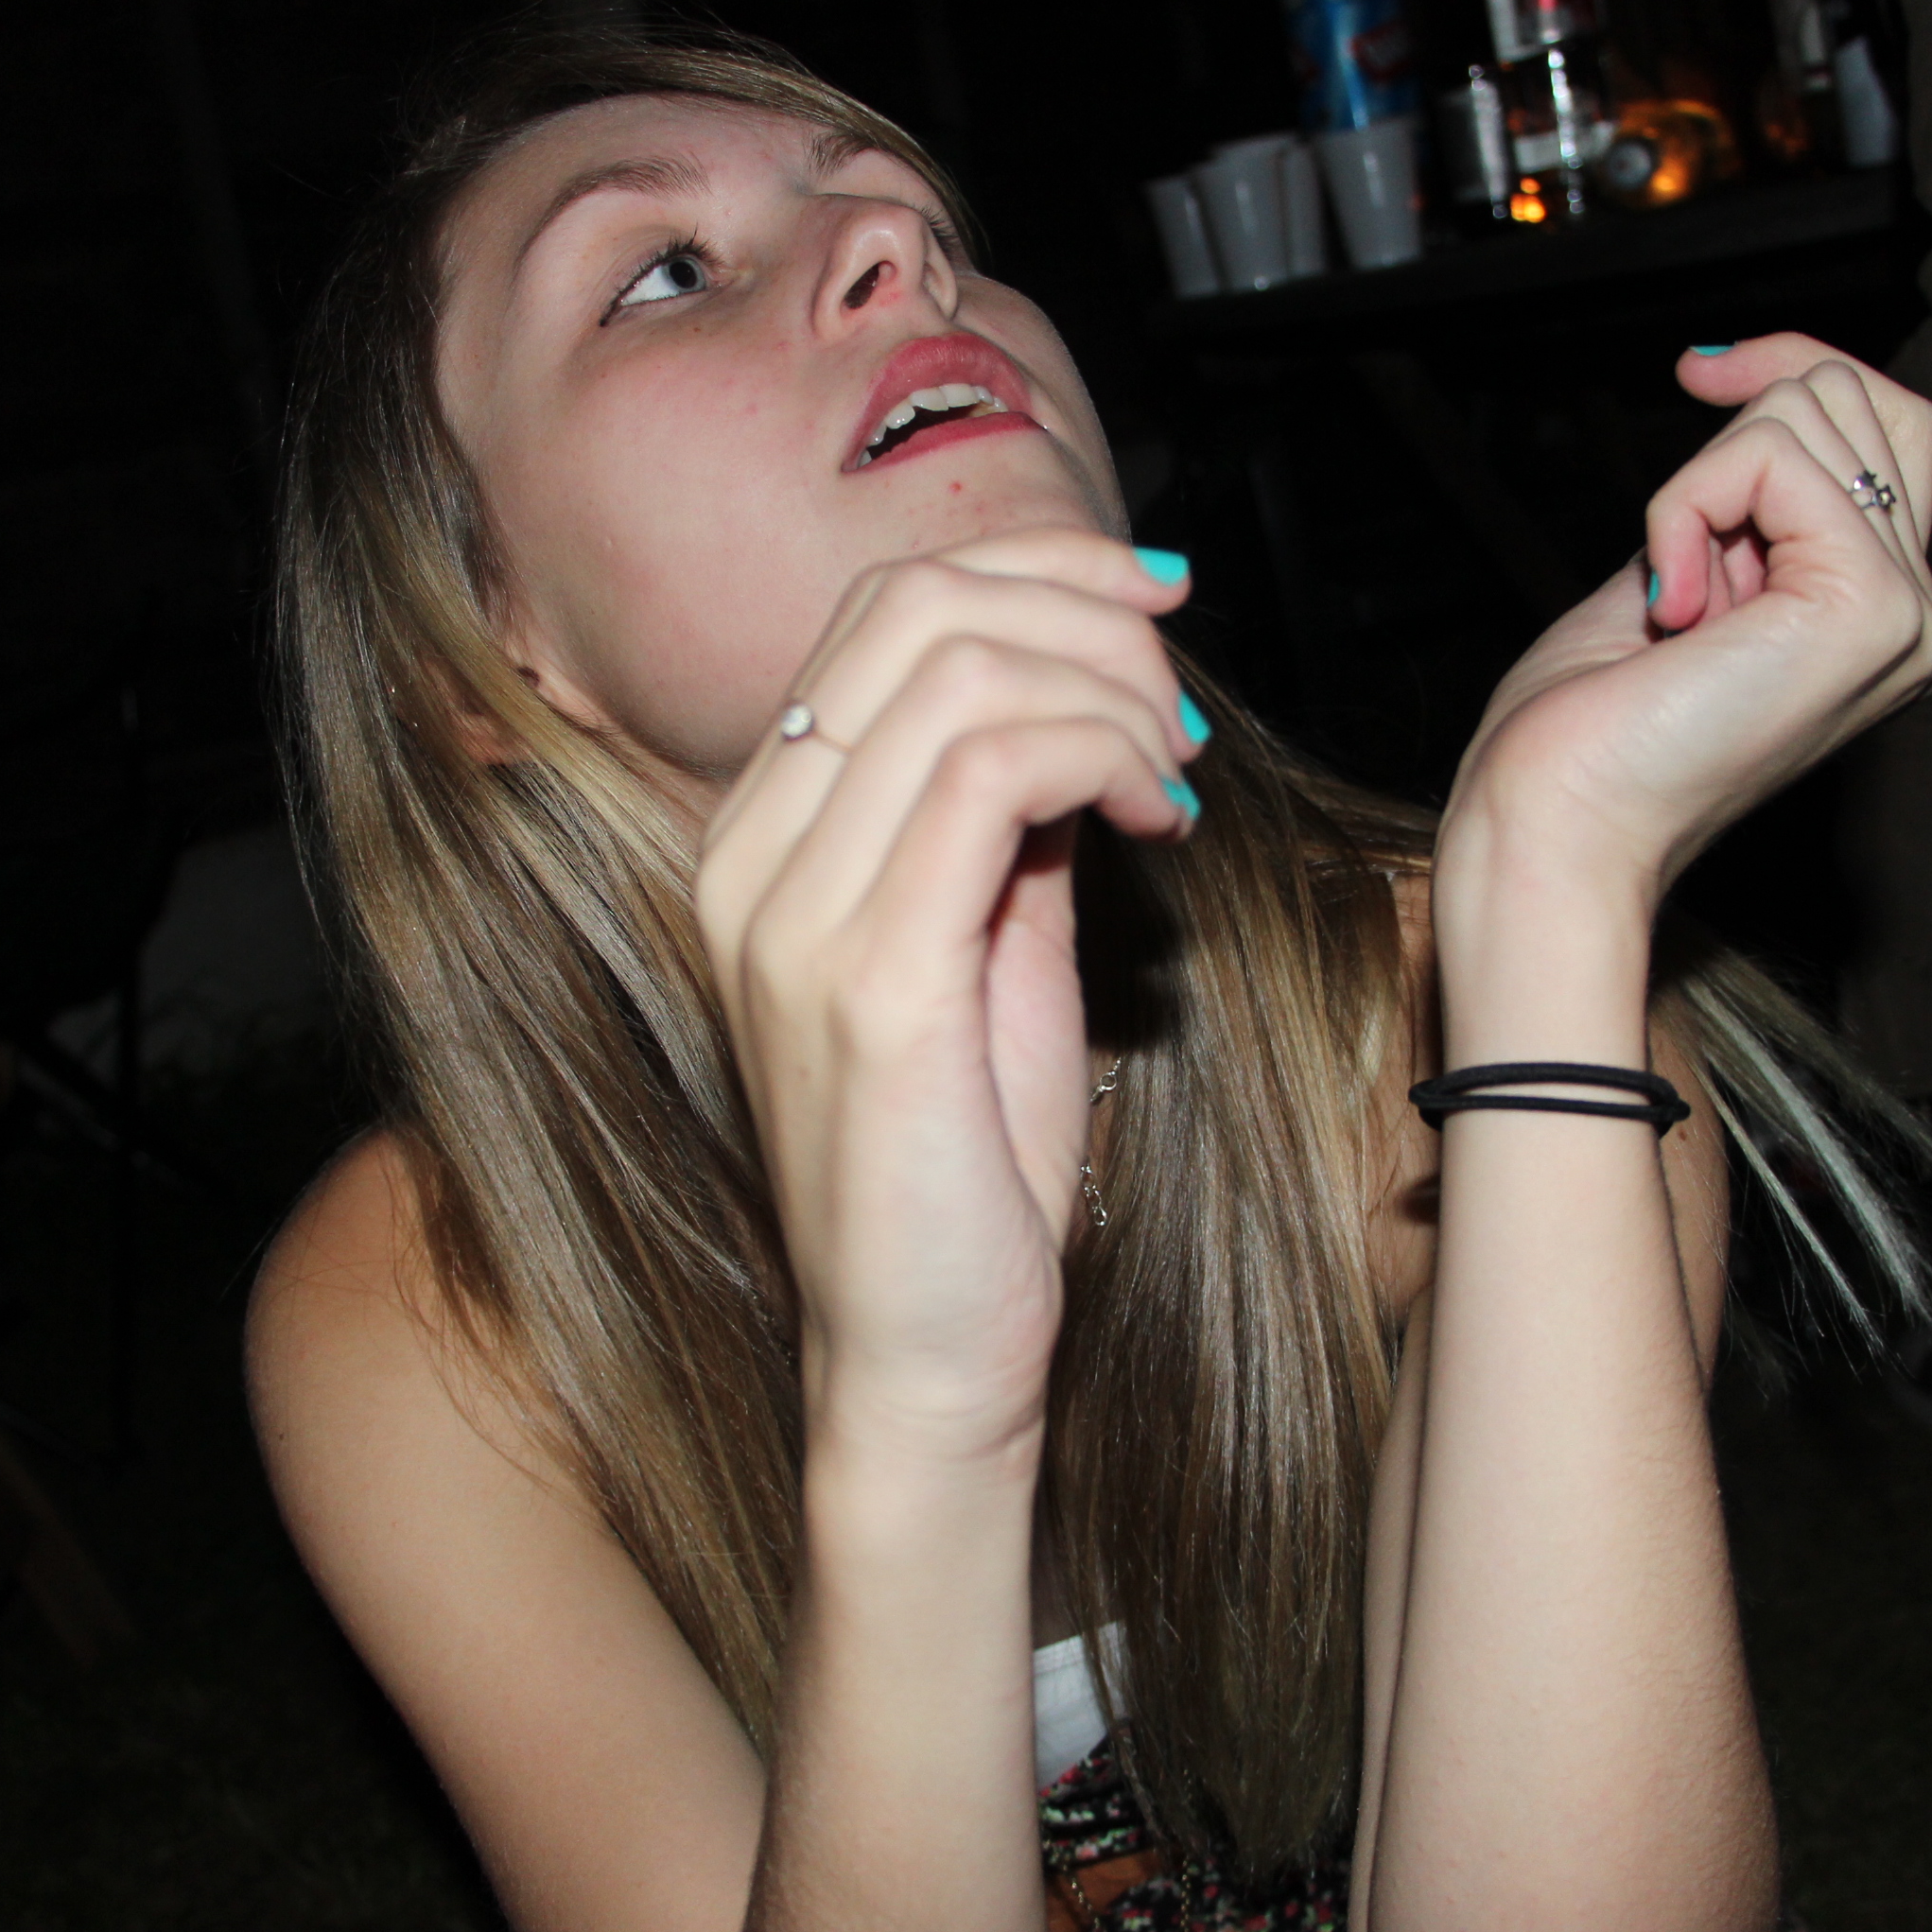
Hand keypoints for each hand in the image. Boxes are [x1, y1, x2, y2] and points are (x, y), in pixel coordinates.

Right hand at [693, 531, 1201, 1464]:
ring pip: (962, 668)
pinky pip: (992, 771)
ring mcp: (791, 916)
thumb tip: (1082, 698)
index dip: (1038, 574)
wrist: (923, 1357)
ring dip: (1113, 691)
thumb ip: (1006, 821)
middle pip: (916, 608)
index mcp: (759, 839)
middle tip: (1185, 704)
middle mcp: (746, 858)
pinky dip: (1105, 755)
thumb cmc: (965, 1169)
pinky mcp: (867, 979)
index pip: (883, 613)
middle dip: (1087, 615)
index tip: (1157, 610)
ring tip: (1179, 776)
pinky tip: (1163, 820)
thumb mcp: (990, 950)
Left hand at [1438, 336, 1931, 928]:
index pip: (1890, 425)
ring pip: (1811, 412)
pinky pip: (1768, 458)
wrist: (1555, 821)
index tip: (1697, 373)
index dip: (1792, 369)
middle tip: (1667, 550)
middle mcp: (1916, 618)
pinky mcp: (1870, 608)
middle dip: (1731, 435)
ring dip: (1695, 488)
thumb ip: (1737, 501)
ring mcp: (1906, 616)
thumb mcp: (1677, 574)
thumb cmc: (1585, 731)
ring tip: (1670, 606)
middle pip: (1857, 398)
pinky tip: (1673, 608)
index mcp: (1879, 616)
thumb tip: (1758, 383)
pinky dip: (1685, 508)